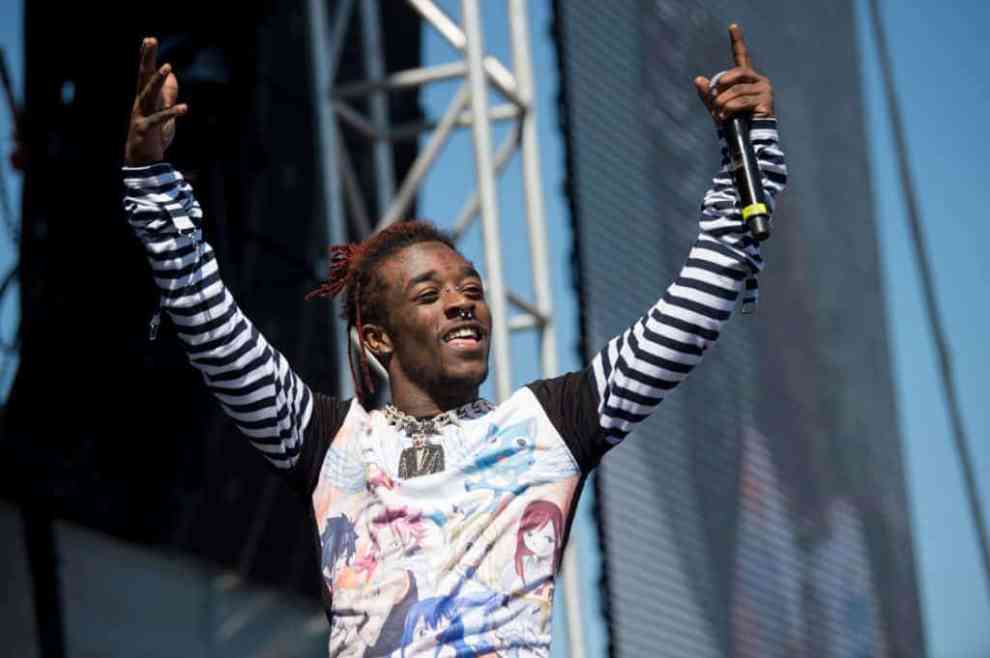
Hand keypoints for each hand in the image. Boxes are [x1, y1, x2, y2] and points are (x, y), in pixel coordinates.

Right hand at [124, 37, 187, 164]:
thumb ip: (168, 95)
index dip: (147, 57)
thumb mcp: (163, 112)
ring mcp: (142, 115)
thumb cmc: (153, 135)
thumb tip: (173, 77)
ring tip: (168, 67)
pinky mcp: (147, 129)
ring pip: (150, 94)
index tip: (149, 39)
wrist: (142, 161)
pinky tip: (184, 107)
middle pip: (143, 77)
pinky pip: (161, 119)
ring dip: (158, 80)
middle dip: (147, 59)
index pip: (145, 74)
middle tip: (150, 40)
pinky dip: (172, 113)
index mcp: (144, 98)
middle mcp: (141, 103)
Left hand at [692, 24, 773, 121]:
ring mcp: (765, 90)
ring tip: (718, 113)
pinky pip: (742, 101)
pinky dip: (730, 109)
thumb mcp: (718, 106)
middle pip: (737, 72)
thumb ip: (709, 93)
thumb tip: (697, 79)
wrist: (747, 140)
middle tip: (714, 99)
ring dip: (723, 103)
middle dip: (722, 85)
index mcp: (746, 78)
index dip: (737, 41)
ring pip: (737, 90)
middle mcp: (758, 80)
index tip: (732, 26)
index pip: (741, 56)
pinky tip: (725, 117)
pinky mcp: (766, 101)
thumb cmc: (734, 122)